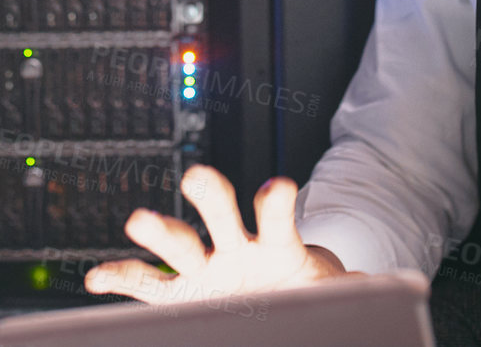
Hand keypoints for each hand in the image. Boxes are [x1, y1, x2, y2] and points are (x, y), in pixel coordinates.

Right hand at [84, 165, 352, 302]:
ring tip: (140, 221)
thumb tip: (383, 283)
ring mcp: (204, 268)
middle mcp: (235, 248)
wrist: (278, 304)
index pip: (274, 215)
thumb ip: (353, 287)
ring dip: (158, 230)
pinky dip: (120, 279)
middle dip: (209, 194)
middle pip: (219, 213)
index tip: (277, 186)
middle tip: (200, 177)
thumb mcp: (331, 290)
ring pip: (178, 243)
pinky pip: (145, 285)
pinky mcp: (179, 295)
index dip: (274, 201)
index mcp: (275, 246)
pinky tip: (97, 279)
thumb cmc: (300, 290)